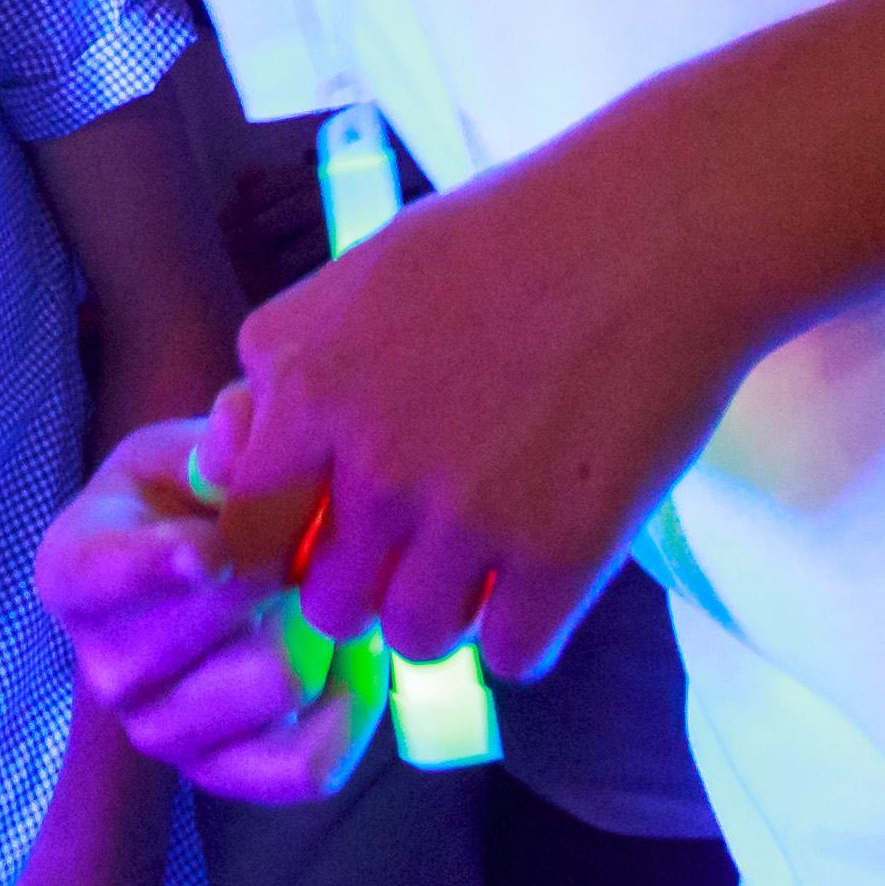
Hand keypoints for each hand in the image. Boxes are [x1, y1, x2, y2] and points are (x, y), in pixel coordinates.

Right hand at [34, 421, 386, 804]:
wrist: (196, 576)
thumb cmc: (189, 500)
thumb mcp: (189, 447)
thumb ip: (222, 431)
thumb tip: (238, 437)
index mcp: (73, 570)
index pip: (102, 574)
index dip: (159, 565)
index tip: (213, 551)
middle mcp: (101, 663)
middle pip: (220, 617)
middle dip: (286, 567)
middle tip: (315, 543)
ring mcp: (156, 730)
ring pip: (279, 681)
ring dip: (329, 631)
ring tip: (333, 596)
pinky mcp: (219, 776)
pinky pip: (306, 765)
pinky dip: (352, 712)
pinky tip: (355, 666)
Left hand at [225, 100, 759, 678]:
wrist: (658, 230)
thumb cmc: (509, 238)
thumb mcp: (361, 275)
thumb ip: (280, 368)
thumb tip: (225, 462)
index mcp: (310, 390)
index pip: (243, 538)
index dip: (282, 547)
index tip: (323, 535)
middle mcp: (375, 464)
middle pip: (330, 603)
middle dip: (366, 580)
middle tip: (420, 534)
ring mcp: (467, 515)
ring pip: (416, 637)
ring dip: (445, 609)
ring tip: (485, 547)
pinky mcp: (560, 554)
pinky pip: (511, 655)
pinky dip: (526, 628)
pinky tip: (545, 568)